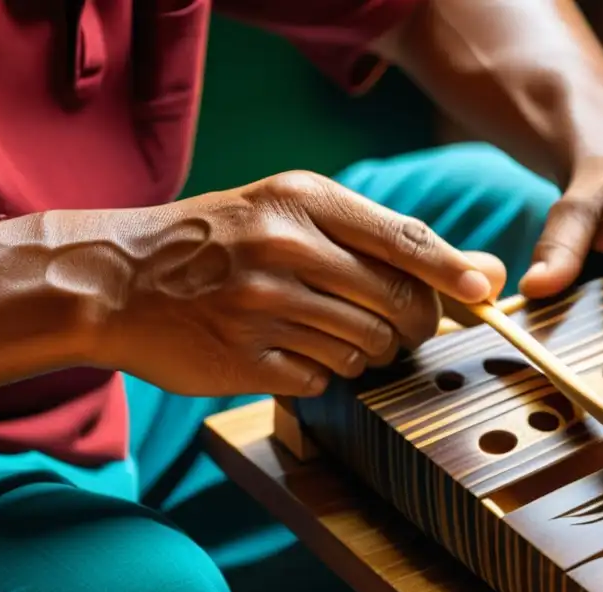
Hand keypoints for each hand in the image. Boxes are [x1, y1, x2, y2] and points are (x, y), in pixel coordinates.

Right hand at [97, 172, 505, 396]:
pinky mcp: (244, 360)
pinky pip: (323, 378)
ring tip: (327, 329)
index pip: (403, 240)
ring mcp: (262, 308)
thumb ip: (384, 238)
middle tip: (401, 325)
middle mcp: (284, 250)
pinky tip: (291, 349)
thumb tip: (484, 273)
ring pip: (366, 348)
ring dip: (365, 350)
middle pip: (397, 303)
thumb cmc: (221, 239)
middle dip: (414, 324)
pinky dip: (321, 371)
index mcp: (302, 202)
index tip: (482, 294)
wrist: (118, 277)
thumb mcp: (291, 210)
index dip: (453, 272)